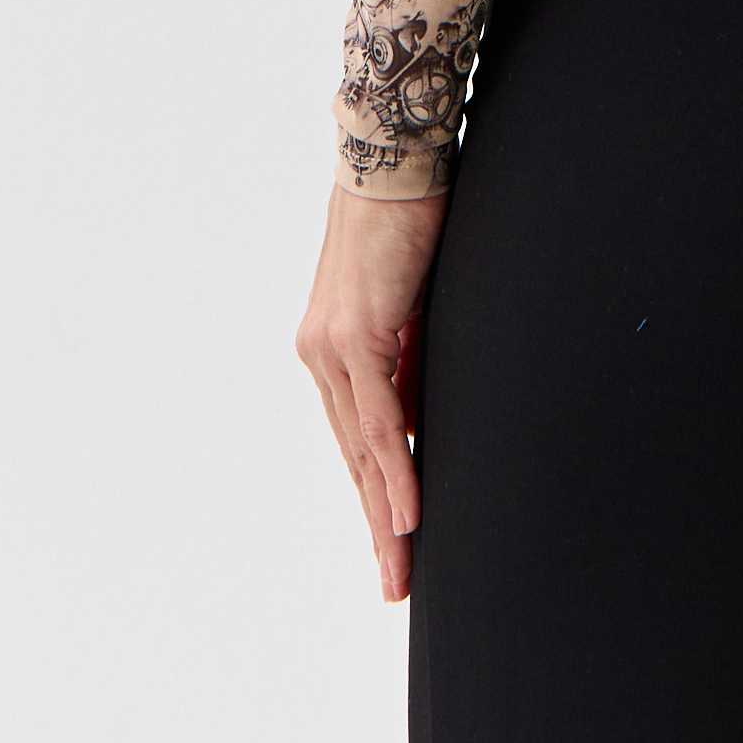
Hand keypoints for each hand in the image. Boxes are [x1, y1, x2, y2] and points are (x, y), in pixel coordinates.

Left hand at [296, 183, 449, 602]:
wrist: (395, 159)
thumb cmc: (410, 220)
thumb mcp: (416, 304)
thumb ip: (413, 359)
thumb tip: (422, 415)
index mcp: (332, 348)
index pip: (355, 438)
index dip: (376, 494)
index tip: (397, 543)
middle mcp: (321, 353)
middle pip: (352, 455)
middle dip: (377, 524)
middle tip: (396, 583)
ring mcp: (331, 346)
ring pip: (360, 447)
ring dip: (385, 513)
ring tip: (403, 564)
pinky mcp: (354, 335)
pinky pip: (376, 417)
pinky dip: (394, 466)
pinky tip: (408, 509)